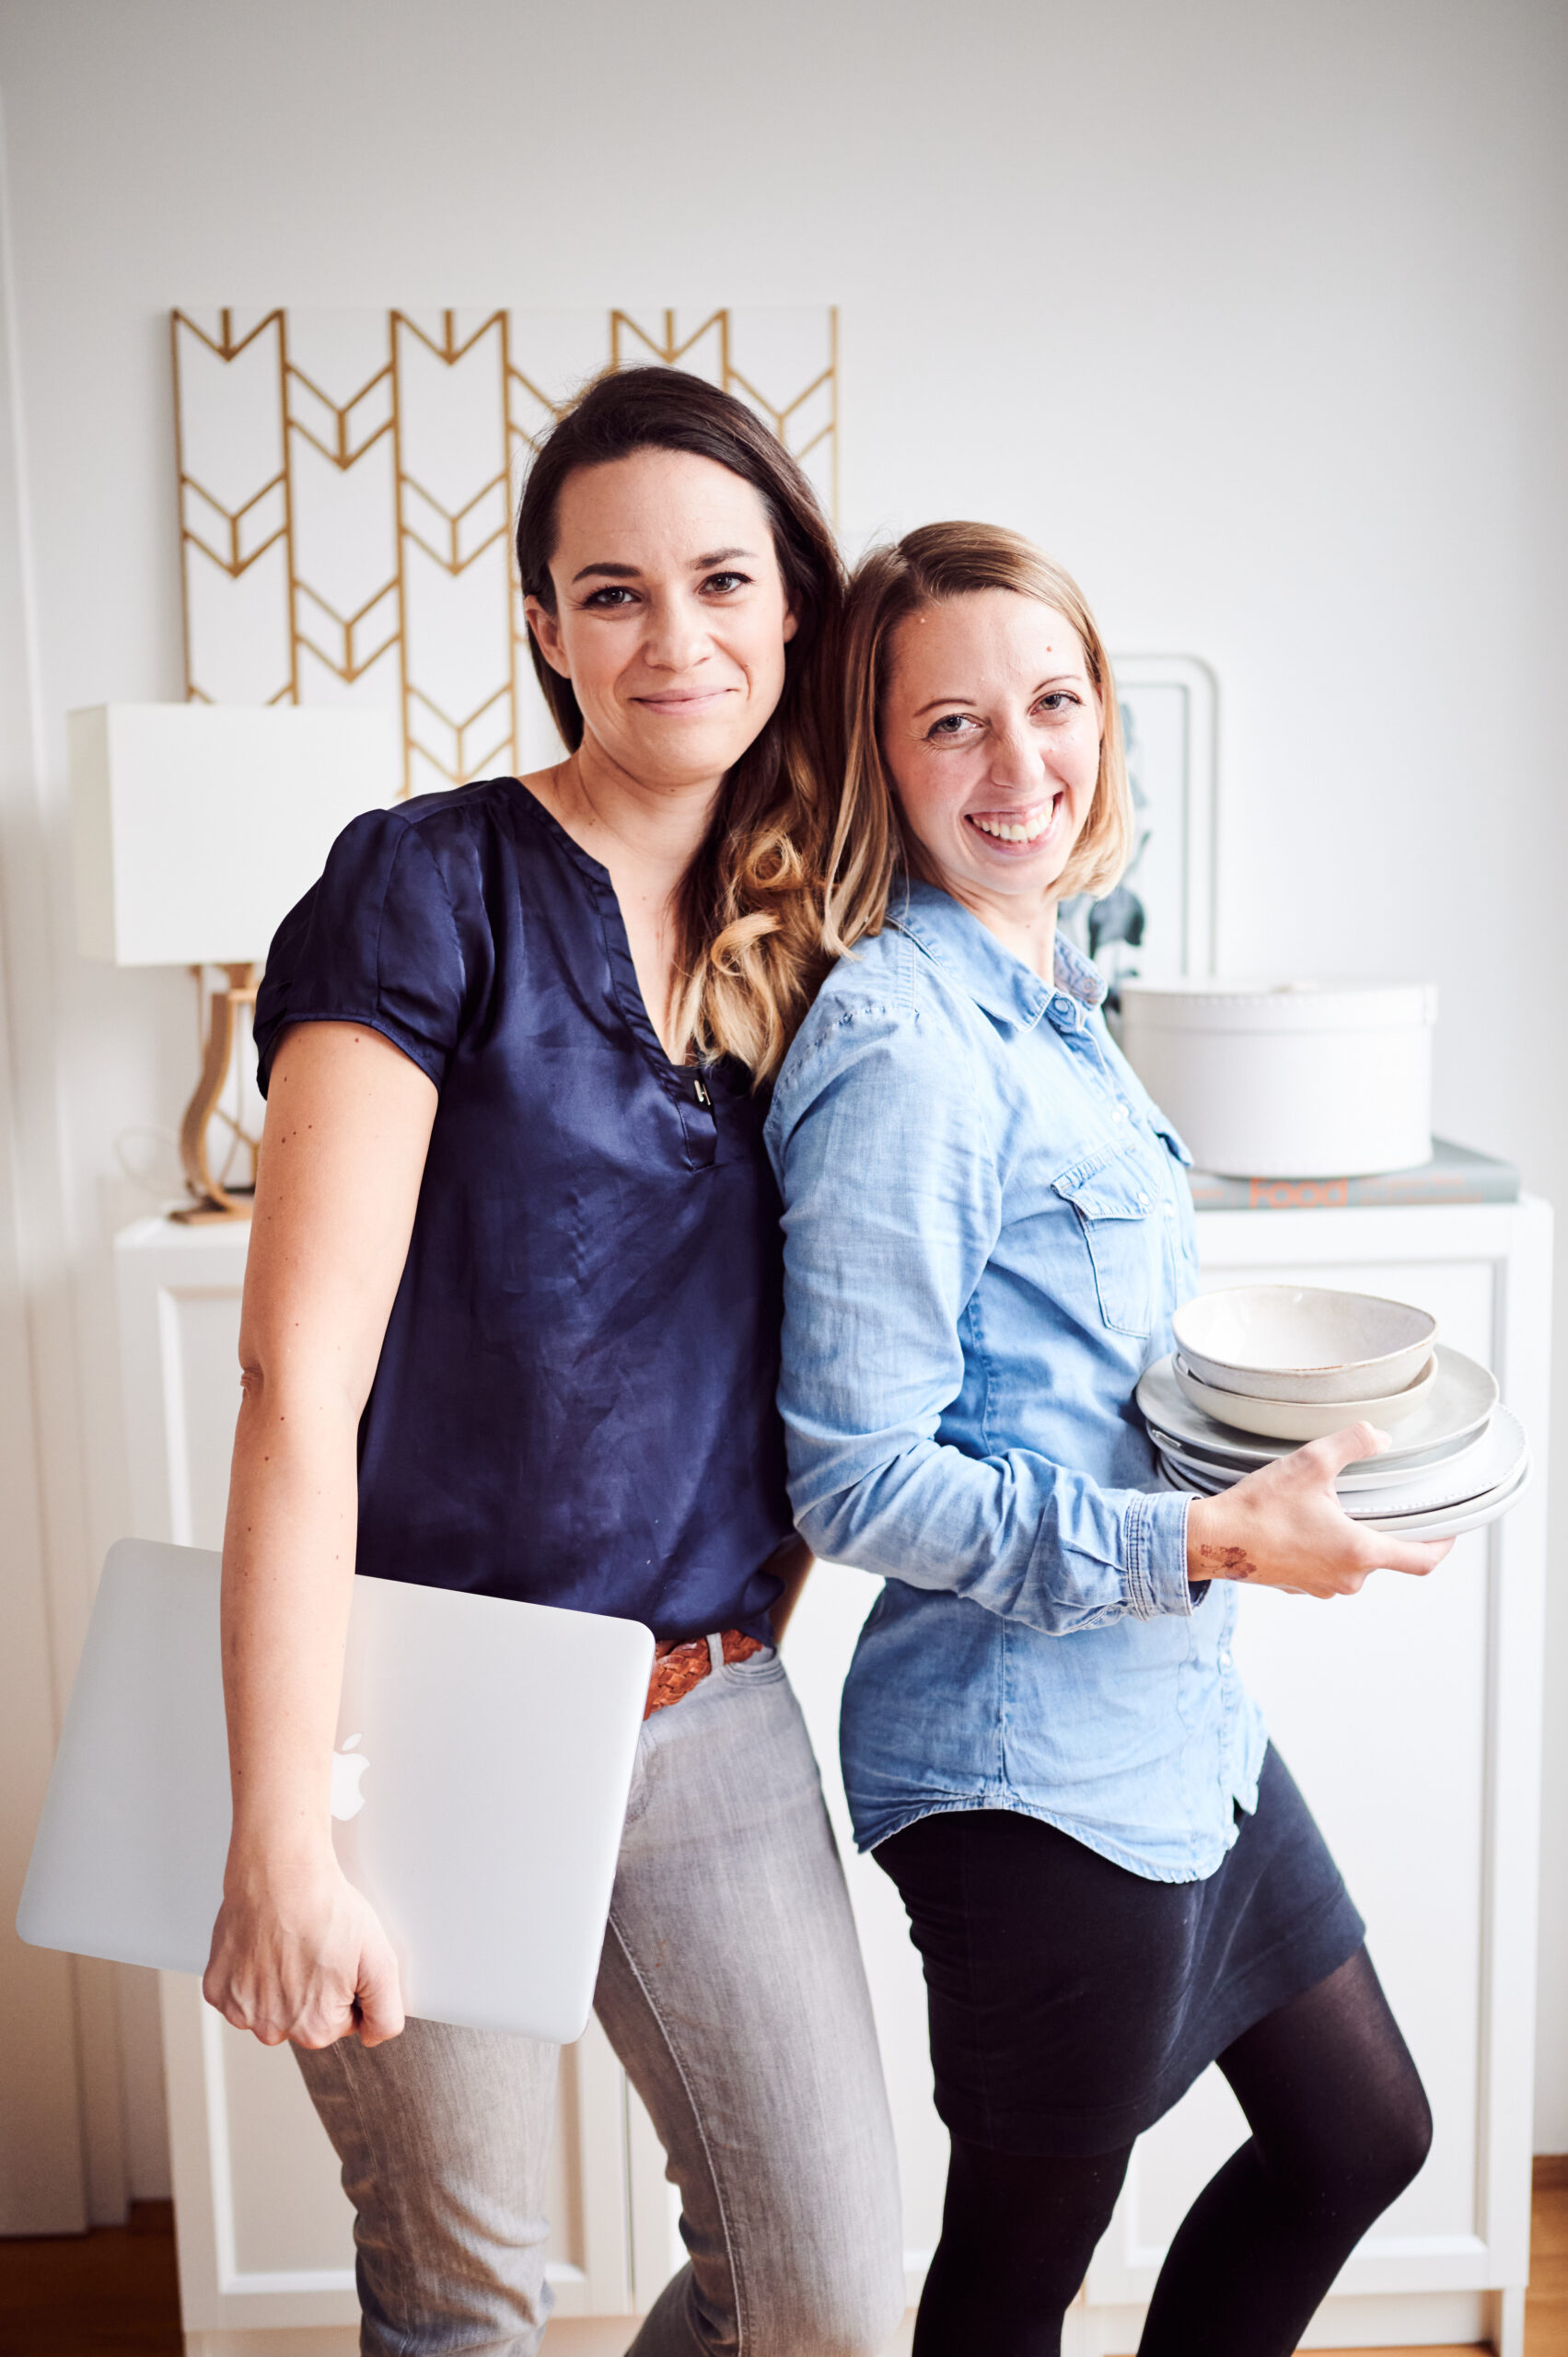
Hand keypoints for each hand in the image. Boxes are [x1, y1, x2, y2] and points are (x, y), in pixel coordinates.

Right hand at [204, 1847, 404, 2048]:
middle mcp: (273, 2029)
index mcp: (315, 2029)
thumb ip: (386, 2013)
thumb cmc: (325, 1908)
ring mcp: (241, 2010)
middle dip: (314, 1989)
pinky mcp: (217, 1989)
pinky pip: (240, 1992)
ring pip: (271, 2006)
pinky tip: (263, 1945)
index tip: (339, 1958)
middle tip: (314, 1947)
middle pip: (304, 2018)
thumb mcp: (381, 1960)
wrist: (280, 1872)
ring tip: (289, 1943)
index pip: (342, 2021)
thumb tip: (374, 2037)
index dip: (346, 1987)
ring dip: (280, 1983)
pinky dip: (250, 1973)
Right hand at [1186, 1420, 1454, 1599]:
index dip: (1443, 1545)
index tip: (1449, 1530)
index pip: (1422, 1561)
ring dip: (1351, 1539)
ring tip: (1331, 1509)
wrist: (1213, 1541)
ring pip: (1355, 1563)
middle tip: (1373, 1501)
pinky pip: (1327, 1568)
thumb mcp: (1310, 1463)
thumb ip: (1353, 1443)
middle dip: (1384, 1530)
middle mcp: (1347, 1578)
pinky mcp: (1300, 1587)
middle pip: (1386, 1557)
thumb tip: (1381, 1436)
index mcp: (1359, 1551)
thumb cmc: (1259, 1508)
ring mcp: (1322, 1587)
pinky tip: (1303, 1525)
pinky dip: (1325, 1548)